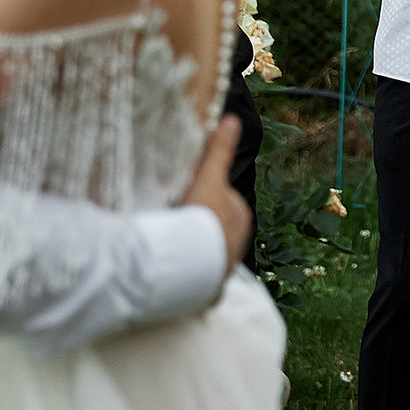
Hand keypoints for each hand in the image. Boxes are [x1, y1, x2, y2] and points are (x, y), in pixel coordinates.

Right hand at [180, 116, 252, 282]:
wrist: (189, 264)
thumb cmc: (200, 217)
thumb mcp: (208, 177)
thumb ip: (219, 151)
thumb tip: (232, 119)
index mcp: (242, 216)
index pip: (223, 200)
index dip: (202, 195)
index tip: (182, 195)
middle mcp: (239, 243)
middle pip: (214, 227)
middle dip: (197, 224)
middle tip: (171, 219)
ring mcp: (224, 268)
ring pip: (206, 253)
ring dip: (191, 249)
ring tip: (168, 243)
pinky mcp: (209, 290)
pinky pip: (198, 280)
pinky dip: (188, 276)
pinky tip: (173, 271)